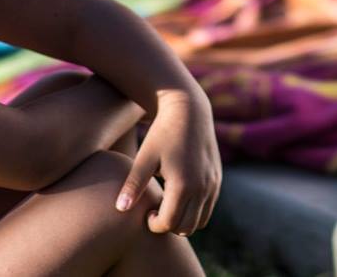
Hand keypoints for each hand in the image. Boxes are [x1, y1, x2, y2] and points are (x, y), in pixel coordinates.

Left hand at [117, 87, 220, 234]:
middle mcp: (202, 188)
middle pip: (185, 227)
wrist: (188, 109)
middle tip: (155, 211)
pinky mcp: (217, 180)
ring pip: (200, 221)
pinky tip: (178, 196)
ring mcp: (212, 184)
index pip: (168, 223)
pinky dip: (194, 211)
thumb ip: (133, 185)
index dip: (153, 224)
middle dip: (168, 225)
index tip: (145, 212)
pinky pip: (208, 208)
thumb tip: (120, 209)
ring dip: (183, 220)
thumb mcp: (145, 157)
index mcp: (183, 184)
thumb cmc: (162, 133)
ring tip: (167, 204)